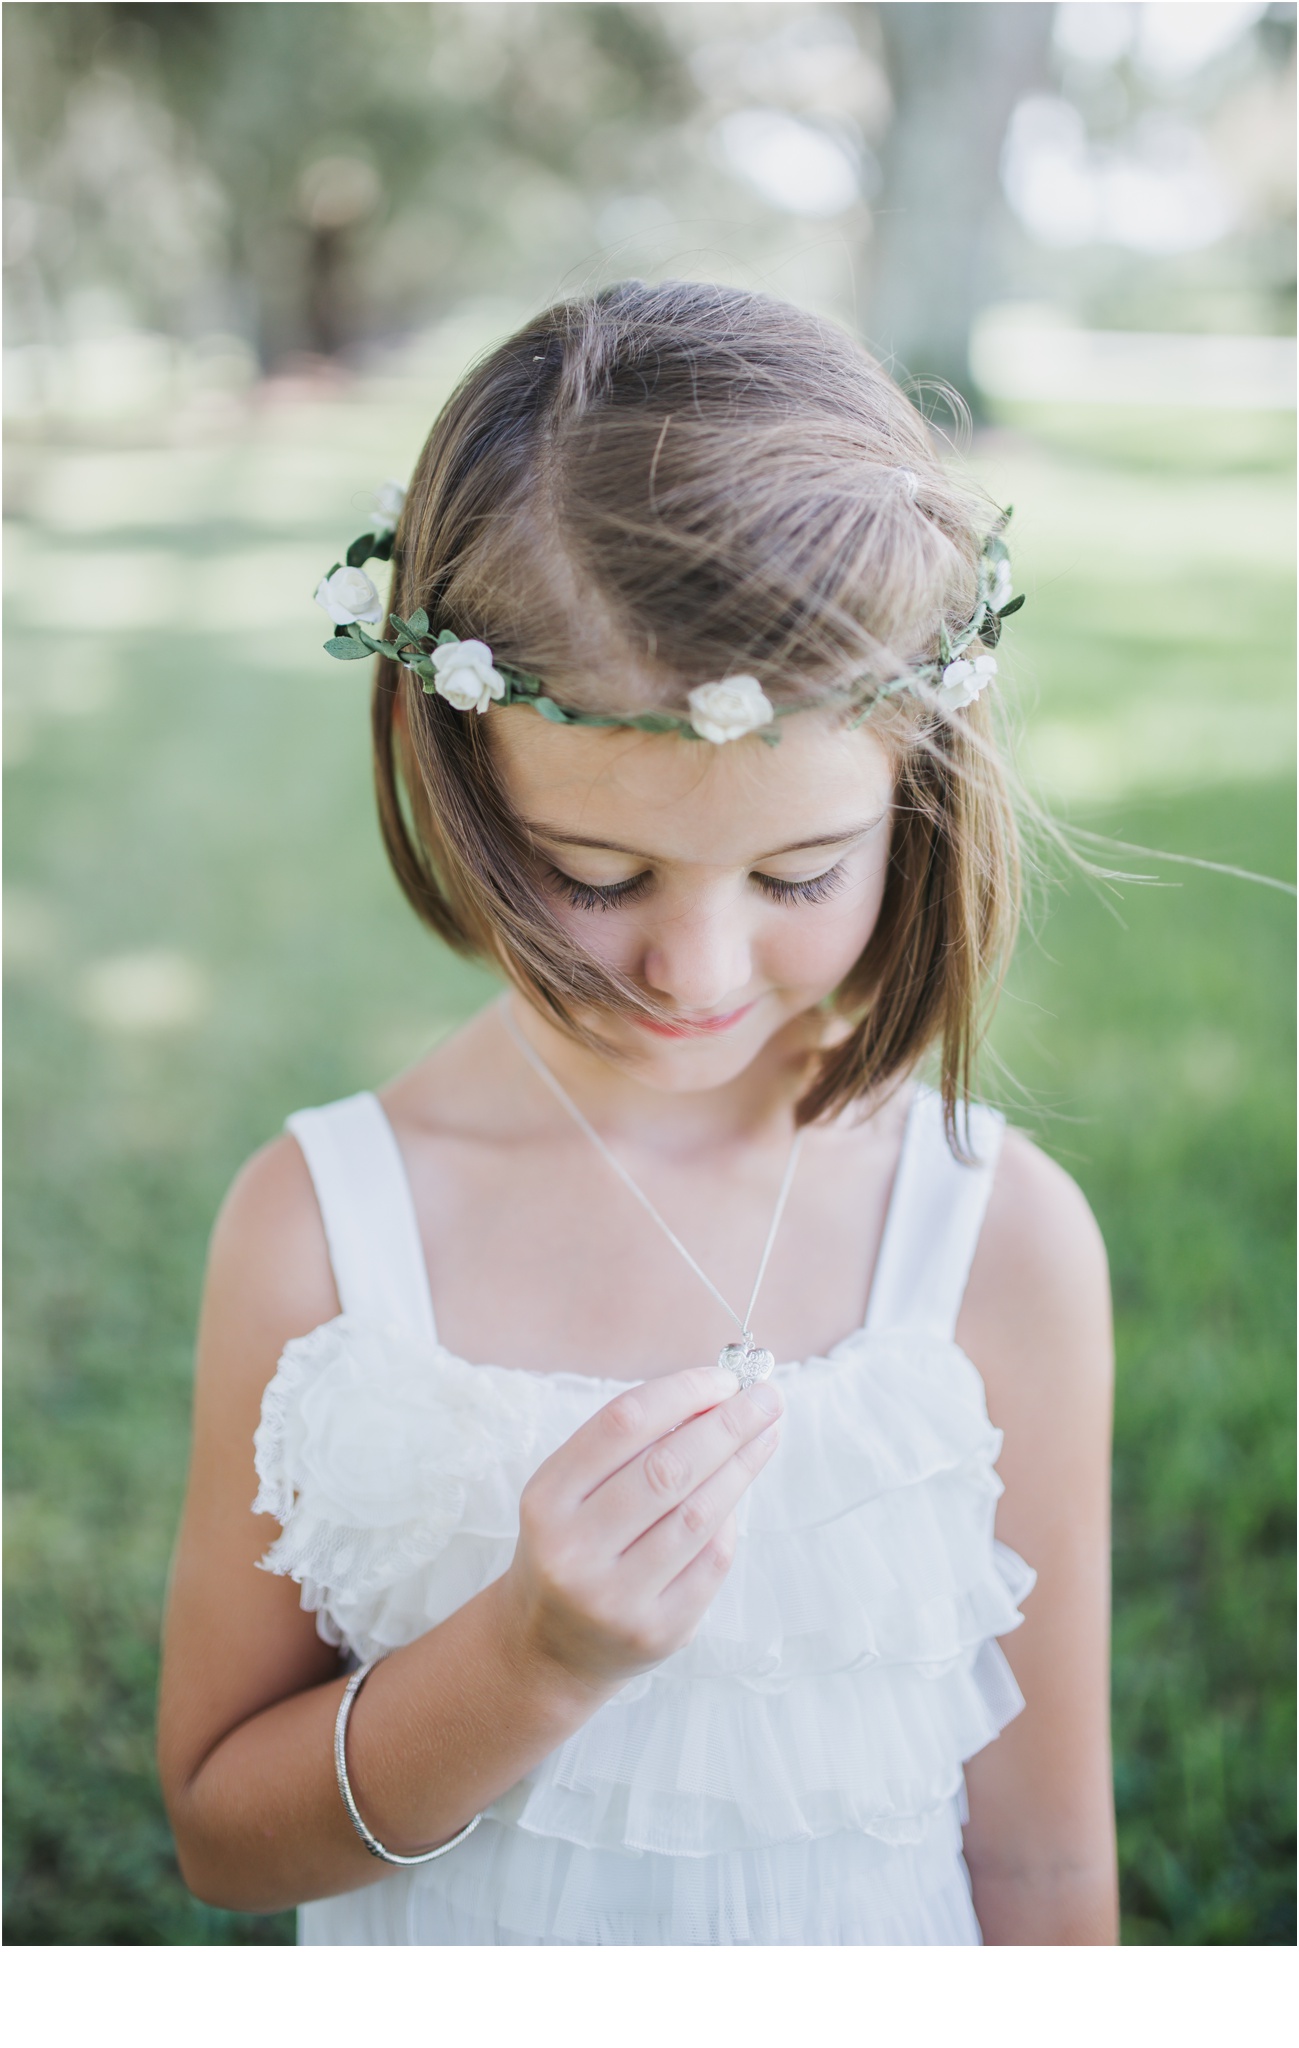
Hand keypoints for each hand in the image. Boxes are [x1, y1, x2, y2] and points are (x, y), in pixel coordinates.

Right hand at [499, 1365, 782, 1693]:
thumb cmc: (571, 1545)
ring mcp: (616, 1597)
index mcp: (547, 1500)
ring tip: (766, 1434)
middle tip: (766, 1399)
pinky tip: (740, 1491)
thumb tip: (713, 1398)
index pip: (623, 1424)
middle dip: (728, 1425)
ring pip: (698, 1515)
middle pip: (668, 1469)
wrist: (546, 1646)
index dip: (681, 1393)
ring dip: (741, 1466)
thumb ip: (628, 1446)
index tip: (724, 1379)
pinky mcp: (657, 1632)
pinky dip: (731, 1519)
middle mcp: (575, 1550)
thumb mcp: (570, 1491)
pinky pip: (711, 1561)